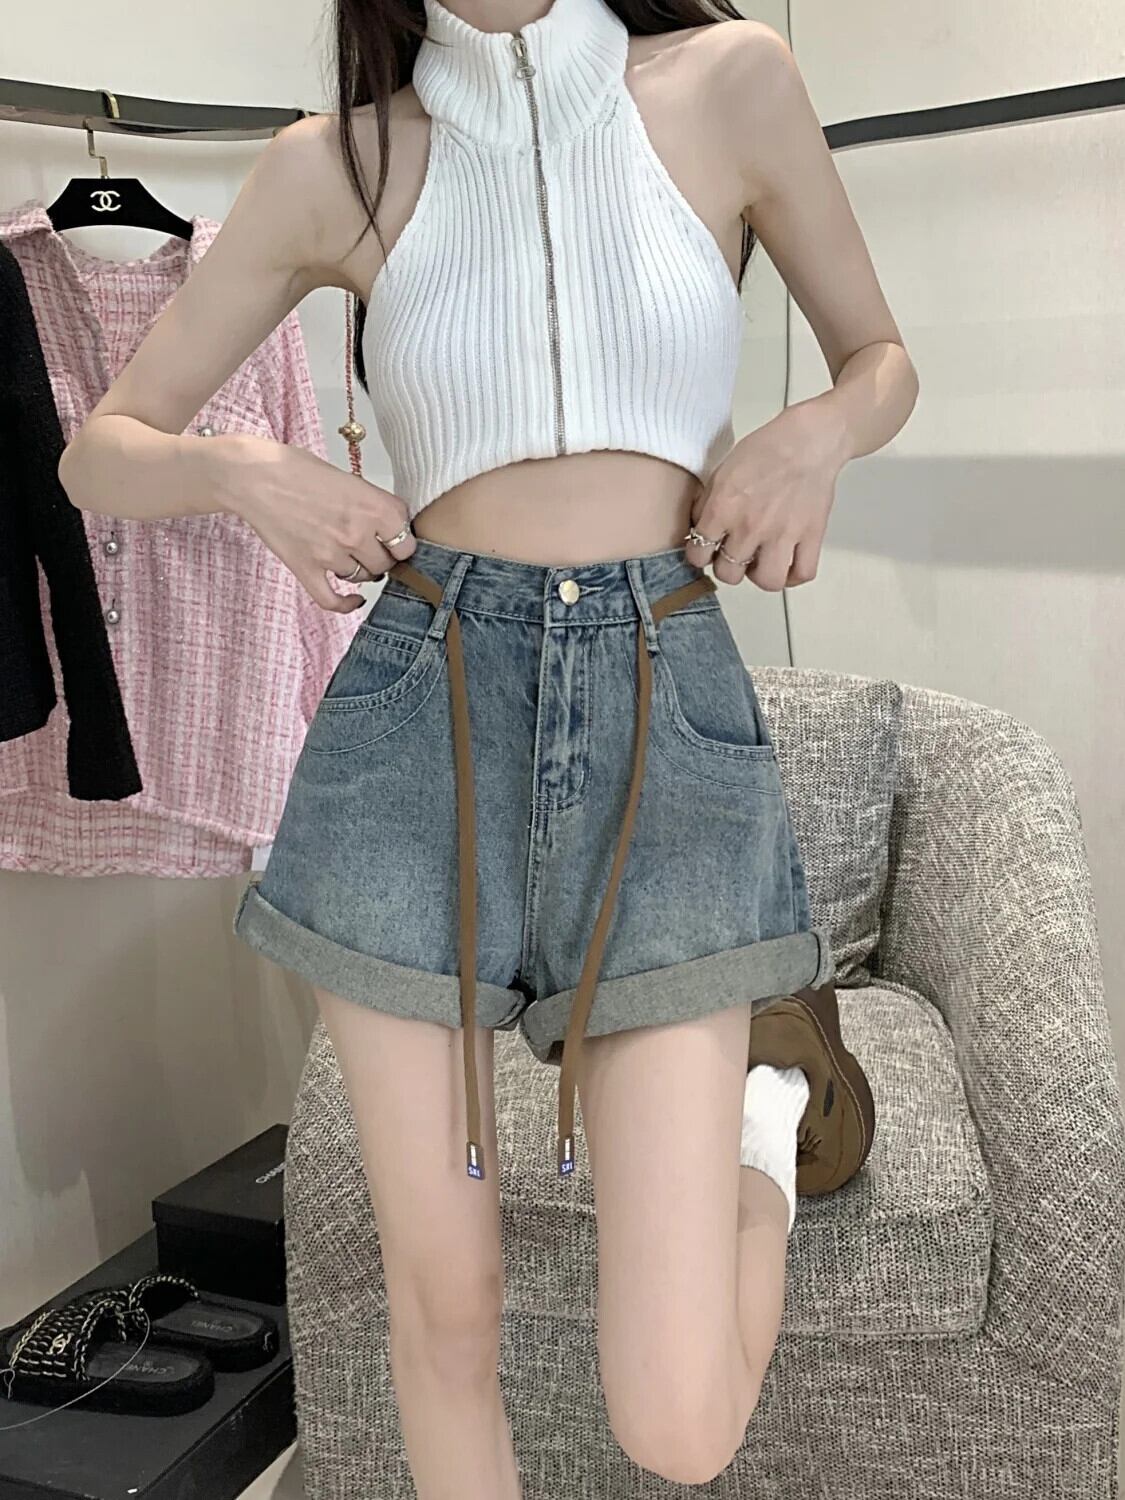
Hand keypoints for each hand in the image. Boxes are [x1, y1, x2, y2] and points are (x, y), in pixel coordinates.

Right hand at [209, 435, 417, 611]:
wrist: (254, 476)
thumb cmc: (297, 469)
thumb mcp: (349, 478)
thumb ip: (373, 505)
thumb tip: (391, 526)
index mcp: (373, 507)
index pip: (407, 544)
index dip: (402, 544)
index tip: (395, 541)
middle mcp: (357, 533)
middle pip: (385, 565)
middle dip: (380, 558)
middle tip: (371, 548)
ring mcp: (331, 555)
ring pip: (362, 578)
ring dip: (360, 570)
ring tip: (350, 555)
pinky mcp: (307, 569)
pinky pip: (333, 600)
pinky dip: (346, 604)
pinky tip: (355, 600)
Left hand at [684, 397, 847, 589]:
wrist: (808, 438)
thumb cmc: (767, 448)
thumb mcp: (722, 471)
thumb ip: (707, 504)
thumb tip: (698, 529)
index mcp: (723, 509)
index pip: (697, 555)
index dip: (699, 555)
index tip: (707, 550)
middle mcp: (750, 527)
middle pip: (728, 574)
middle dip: (728, 566)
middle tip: (734, 553)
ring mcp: (782, 534)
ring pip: (766, 581)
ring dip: (760, 575)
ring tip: (760, 561)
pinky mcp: (811, 536)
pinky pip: (802, 573)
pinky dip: (794, 575)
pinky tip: (787, 563)